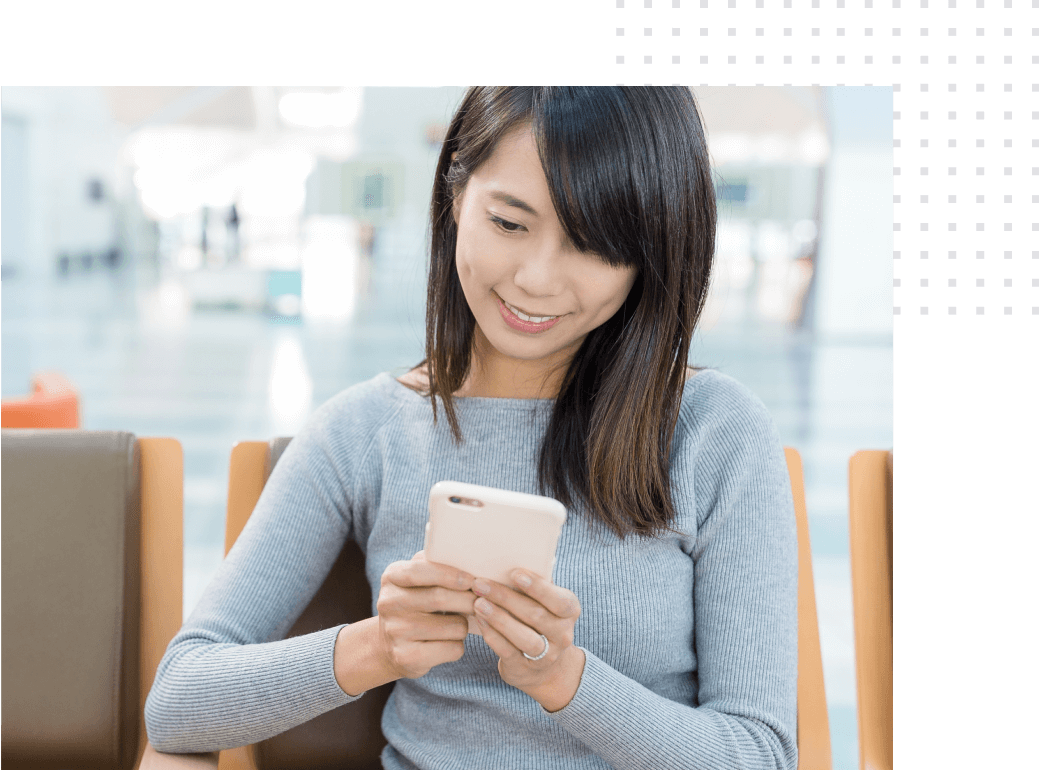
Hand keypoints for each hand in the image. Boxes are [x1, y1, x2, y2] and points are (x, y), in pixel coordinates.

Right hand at [376, 550, 476, 679]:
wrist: (390, 644)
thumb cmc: (417, 603)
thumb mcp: (418, 580)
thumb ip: (436, 564)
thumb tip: (471, 560)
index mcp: (392, 577)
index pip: (419, 571)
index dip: (449, 574)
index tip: (472, 580)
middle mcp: (388, 603)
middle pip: (439, 598)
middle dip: (469, 599)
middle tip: (484, 600)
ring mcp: (394, 632)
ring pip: (452, 626)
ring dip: (464, 625)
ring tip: (459, 623)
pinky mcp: (405, 657)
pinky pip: (451, 649)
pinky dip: (458, 645)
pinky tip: (449, 641)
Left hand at [471, 569, 581, 695]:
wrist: (544, 666)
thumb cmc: (538, 618)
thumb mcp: (544, 601)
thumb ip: (535, 584)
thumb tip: (509, 558)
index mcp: (570, 611)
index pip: (559, 600)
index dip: (538, 587)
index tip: (514, 573)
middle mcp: (562, 634)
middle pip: (535, 615)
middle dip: (505, 598)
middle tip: (480, 583)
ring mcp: (546, 655)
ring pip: (523, 637)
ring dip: (498, 618)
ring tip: (478, 603)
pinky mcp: (524, 669)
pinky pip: (508, 651)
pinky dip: (492, 635)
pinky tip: (479, 620)